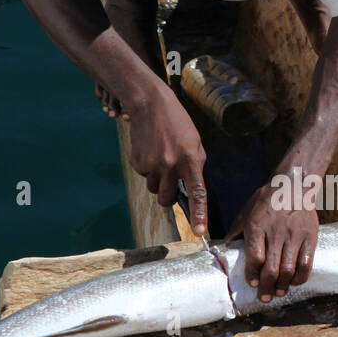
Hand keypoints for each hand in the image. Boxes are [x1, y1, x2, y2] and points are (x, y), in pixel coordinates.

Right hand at [126, 81, 207, 228]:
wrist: (150, 104)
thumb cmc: (177, 122)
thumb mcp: (195, 142)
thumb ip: (195, 165)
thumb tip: (191, 189)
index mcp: (190, 159)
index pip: (197, 192)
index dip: (199, 214)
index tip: (200, 232)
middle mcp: (171, 164)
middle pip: (167, 200)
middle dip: (169, 198)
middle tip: (171, 183)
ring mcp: (152, 165)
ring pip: (154, 189)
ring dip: (158, 181)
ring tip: (161, 158)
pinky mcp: (137, 163)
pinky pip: (143, 177)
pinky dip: (147, 169)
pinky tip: (150, 151)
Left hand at [227, 184, 318, 301]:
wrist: (293, 186)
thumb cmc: (266, 200)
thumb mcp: (246, 211)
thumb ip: (236, 230)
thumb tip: (225, 247)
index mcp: (258, 226)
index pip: (255, 256)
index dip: (253, 274)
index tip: (251, 283)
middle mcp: (276, 232)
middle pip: (272, 268)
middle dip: (267, 287)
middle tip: (265, 297)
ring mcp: (294, 235)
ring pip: (289, 269)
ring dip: (283, 285)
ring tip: (278, 292)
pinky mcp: (309, 237)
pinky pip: (306, 263)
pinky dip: (300, 277)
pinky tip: (294, 281)